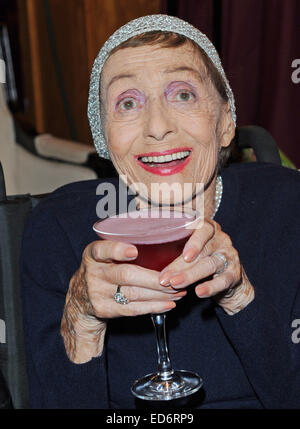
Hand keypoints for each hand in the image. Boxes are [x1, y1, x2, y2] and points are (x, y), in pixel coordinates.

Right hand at [61, 240, 184, 361]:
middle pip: (126, 275)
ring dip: (159, 294)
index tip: (134, 251)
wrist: (80, 298)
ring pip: (133, 294)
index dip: (118, 250)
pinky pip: (133, 309)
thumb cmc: (102, 269)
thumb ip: (122, 247)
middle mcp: (93, 273)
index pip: (102, 250)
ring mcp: (98, 294)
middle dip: (154, 279)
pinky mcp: (105, 310)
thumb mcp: (103, 255)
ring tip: (178, 291)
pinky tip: (169, 304)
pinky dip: (154, 307)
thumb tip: (164, 239)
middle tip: (175, 279)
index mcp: (93, 254)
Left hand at [158, 219, 254, 314]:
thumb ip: (170, 246)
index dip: (192, 240)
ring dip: (191, 275)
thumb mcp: (187, 248)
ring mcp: (229, 255)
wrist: (229, 279)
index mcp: (207, 228)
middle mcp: (220, 238)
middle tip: (164, 277)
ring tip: (175, 284)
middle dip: (180, 264)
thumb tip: (138, 250)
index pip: (201, 227)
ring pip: (210, 264)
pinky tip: (199, 292)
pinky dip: (210, 287)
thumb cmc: (201, 259)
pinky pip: (223, 280)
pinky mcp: (234, 273)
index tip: (181, 253)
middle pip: (202, 250)